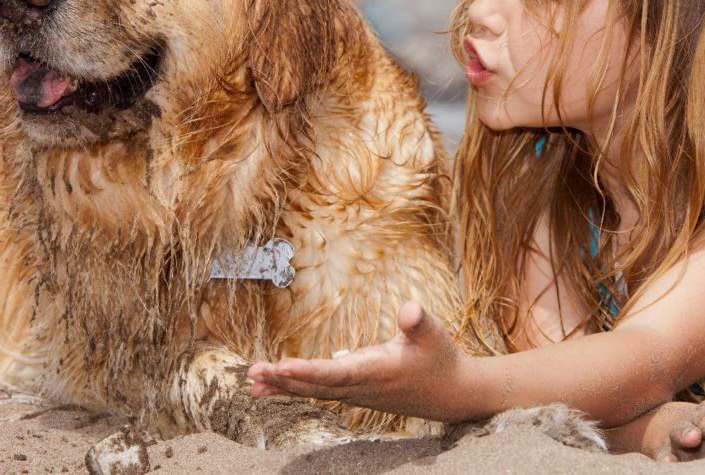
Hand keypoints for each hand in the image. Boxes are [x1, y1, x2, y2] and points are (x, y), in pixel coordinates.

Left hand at [247, 300, 467, 420]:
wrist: (452, 394)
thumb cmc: (440, 359)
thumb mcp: (434, 334)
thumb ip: (419, 320)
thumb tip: (408, 309)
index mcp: (377, 371)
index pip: (337, 373)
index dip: (309, 371)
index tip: (283, 366)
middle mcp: (362, 387)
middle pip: (317, 386)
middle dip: (284, 379)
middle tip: (253, 373)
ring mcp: (357, 394)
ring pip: (315, 391)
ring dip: (284, 386)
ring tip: (253, 383)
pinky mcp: (355, 393)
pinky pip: (320, 392)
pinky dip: (296, 388)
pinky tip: (273, 387)